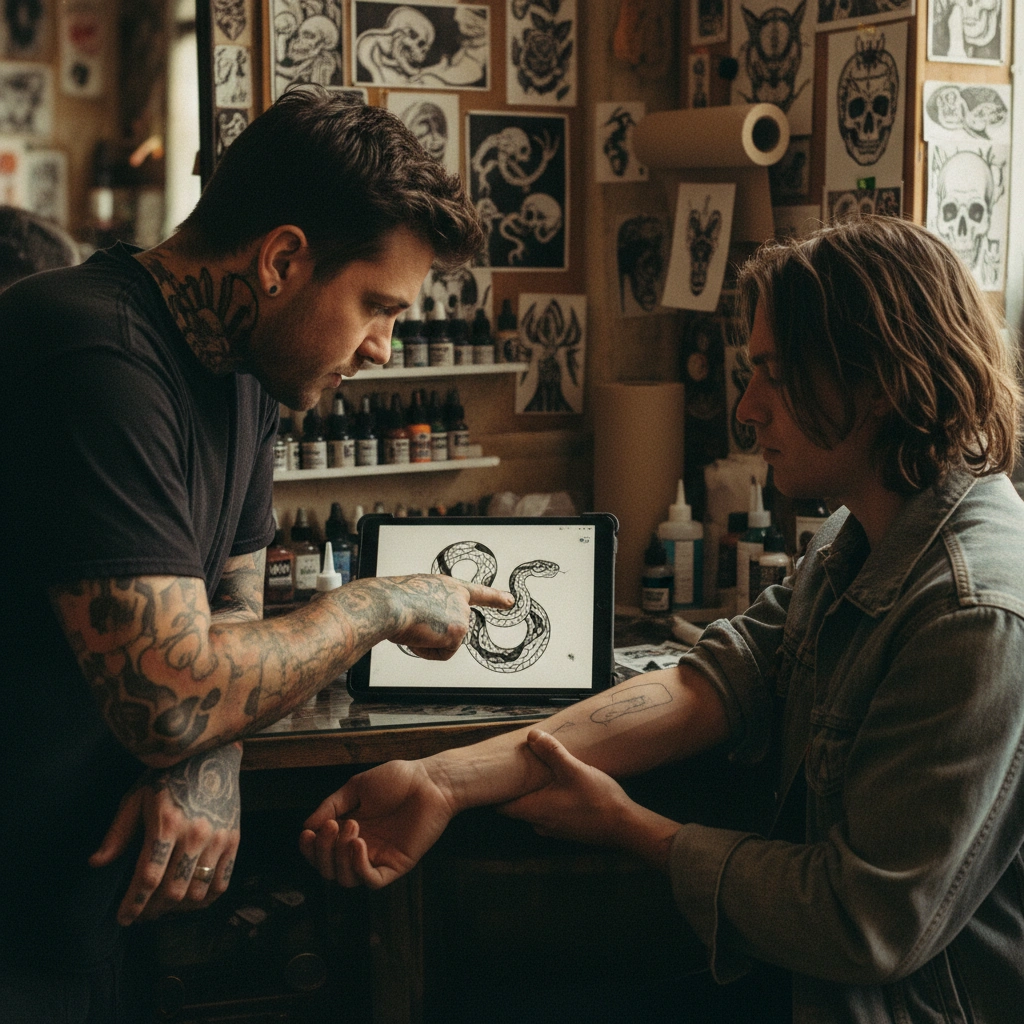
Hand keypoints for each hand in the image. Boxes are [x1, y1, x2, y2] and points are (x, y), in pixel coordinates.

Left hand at [90, 743, 241, 925]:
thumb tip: (96, 863)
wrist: (211, 756)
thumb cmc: (168, 776)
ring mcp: (217, 839)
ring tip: (163, 907)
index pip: (148, 877)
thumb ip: (118, 832)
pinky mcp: (233, 840)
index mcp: (167, 824)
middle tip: (141, 914)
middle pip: (172, 891)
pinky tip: (190, 899)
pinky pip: (221, 883)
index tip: (124, 918)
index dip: (133, 904)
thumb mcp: (137, 798)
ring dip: (177, 908)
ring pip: (197, 892)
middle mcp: (195, 835)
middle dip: (152, 910)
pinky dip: (205, 899)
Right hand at [299, 759, 454, 887]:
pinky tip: (359, 844)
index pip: (321, 852)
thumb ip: (331, 806)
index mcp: (350, 829)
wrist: (430, 781)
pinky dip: (359, 867)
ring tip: (353, 828)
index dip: (309, 848)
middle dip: (323, 851)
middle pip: (329, 869)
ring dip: (340, 857)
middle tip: (334, 825)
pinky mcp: (396, 865)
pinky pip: (372, 880)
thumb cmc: (398, 779)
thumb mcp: (357, 786)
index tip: (307, 833)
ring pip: (347, 879)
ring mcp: (378, 858)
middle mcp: (362, 847)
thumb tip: (307, 827)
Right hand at [383, 574, 512, 659]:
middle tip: (414, 625)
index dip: (494, 597)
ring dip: (426, 642)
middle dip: (434, 636)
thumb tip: (425, 631)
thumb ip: (430, 610)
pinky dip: (427, 651)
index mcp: (447, 586)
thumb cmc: (393, 601)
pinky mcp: (459, 631)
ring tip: (413, 625)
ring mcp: (462, 614)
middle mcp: (459, 598)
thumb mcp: (414, 599)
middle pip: (452, 630)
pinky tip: (419, 635)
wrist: (389, 604)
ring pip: (445, 644)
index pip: (476, 592)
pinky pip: (442, 654)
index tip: (511, 601)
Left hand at [499, 730, 636, 846]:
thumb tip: (531, 735)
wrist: (625, 827)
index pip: (501, 806)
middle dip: (517, 788)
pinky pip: (550, 814)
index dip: (495, 791)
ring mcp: (554, 829)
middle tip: (517, 767)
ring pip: (535, 809)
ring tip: (539, 773)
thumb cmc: (596, 799)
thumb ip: (551, 752)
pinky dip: (549, 801)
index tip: (493, 775)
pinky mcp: (568, 830)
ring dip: (535, 794)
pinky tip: (560, 787)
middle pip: (517, 806)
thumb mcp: (573, 769)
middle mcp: (540, 823)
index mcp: (534, 810)